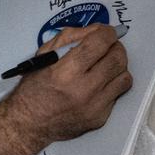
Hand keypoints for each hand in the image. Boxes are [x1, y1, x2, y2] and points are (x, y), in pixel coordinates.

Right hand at [0, 24, 131, 154]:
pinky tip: (98, 85)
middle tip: (108, 47)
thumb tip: (97, 30)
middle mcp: (83, 89)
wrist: (29, 123)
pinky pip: (117, 94)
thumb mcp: (44, 55)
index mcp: (65, 70)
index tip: (107, 32)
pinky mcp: (100, 118)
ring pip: (124, 77)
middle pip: (117, 58)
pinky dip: (111, 85)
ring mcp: (94, 106)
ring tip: (105, 65)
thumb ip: (70, 37)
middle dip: (116, 47)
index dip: (107, 32)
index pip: (99, 43)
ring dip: (117, 66)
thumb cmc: (34, 87)